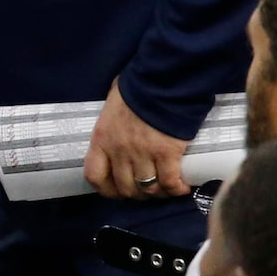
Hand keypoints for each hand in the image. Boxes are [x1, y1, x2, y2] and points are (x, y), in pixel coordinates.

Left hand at [83, 80, 188, 198]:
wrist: (162, 81)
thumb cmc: (137, 88)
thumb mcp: (113, 106)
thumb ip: (112, 123)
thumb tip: (117, 125)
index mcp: (101, 139)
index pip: (94, 176)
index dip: (106, 189)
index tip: (117, 191)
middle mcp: (119, 151)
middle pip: (125, 187)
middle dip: (137, 194)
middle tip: (147, 190)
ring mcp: (142, 154)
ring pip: (148, 188)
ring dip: (158, 193)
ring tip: (166, 189)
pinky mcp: (167, 154)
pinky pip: (169, 182)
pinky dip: (176, 188)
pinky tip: (182, 187)